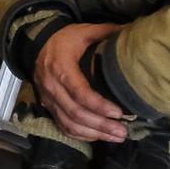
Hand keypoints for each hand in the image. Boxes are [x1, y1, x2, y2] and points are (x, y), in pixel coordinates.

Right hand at [35, 22, 128, 142]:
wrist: (37, 44)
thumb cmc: (64, 39)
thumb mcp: (83, 31)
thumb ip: (106, 32)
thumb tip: (132, 31)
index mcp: (61, 67)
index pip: (79, 93)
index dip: (99, 105)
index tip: (119, 112)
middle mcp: (52, 87)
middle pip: (75, 113)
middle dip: (100, 125)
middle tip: (122, 131)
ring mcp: (48, 100)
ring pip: (69, 124)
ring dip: (93, 134)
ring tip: (116, 137)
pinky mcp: (48, 107)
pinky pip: (63, 127)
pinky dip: (81, 135)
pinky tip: (98, 136)